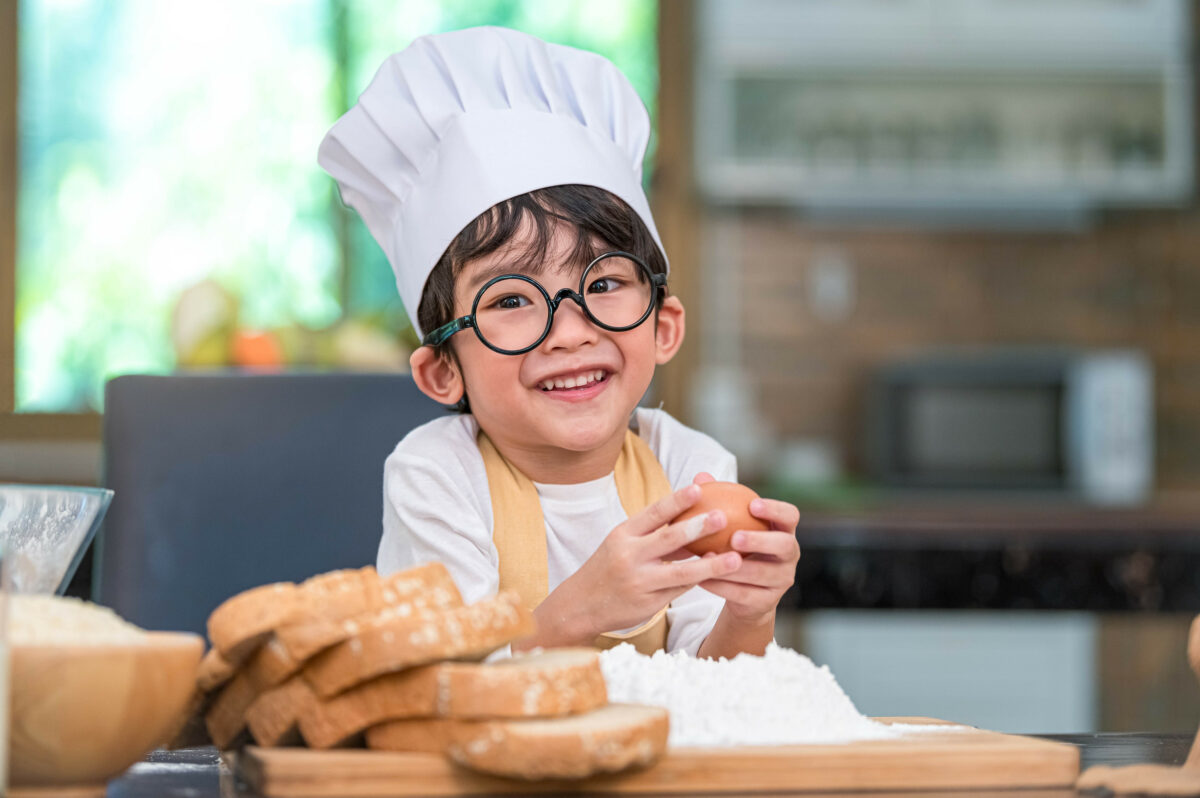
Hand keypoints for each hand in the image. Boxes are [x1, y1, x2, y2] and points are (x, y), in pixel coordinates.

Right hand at [549, 483, 743, 638]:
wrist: (579, 606)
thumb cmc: (608, 567)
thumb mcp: (620, 543)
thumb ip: (651, 531)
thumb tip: (689, 511)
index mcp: (622, 534)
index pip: (653, 513)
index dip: (676, 500)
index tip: (698, 488)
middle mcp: (629, 556)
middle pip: (669, 538)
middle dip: (699, 526)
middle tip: (723, 516)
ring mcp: (640, 582)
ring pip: (681, 571)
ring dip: (711, 565)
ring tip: (735, 558)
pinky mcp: (648, 604)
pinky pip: (680, 590)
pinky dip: (700, 581)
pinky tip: (720, 575)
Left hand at [692, 472, 800, 626]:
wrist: (744, 595)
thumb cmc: (736, 549)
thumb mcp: (731, 527)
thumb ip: (719, 502)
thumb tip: (700, 477)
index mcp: (784, 531)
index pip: (791, 515)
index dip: (776, 509)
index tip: (753, 504)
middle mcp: (790, 555)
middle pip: (785, 545)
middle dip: (762, 540)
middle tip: (735, 537)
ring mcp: (782, 580)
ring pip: (763, 574)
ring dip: (736, 567)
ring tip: (711, 559)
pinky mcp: (767, 602)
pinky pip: (744, 594)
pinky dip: (722, 586)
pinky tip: (702, 577)